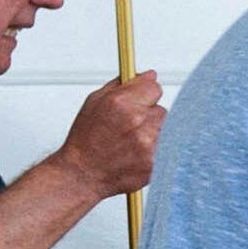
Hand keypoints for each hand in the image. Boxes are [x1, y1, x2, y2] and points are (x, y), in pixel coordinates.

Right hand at [54, 71, 165, 196]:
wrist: (82, 174)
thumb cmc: (85, 140)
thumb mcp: (95, 102)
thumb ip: (123, 85)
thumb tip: (147, 74)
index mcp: (120, 103)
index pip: (154, 87)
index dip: (147, 94)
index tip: (141, 100)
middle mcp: (136, 121)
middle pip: (161, 110)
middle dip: (148, 116)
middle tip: (129, 128)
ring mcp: (147, 143)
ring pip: (165, 130)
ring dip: (152, 134)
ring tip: (131, 142)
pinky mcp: (155, 163)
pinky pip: (165, 149)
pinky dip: (155, 151)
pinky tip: (136, 154)